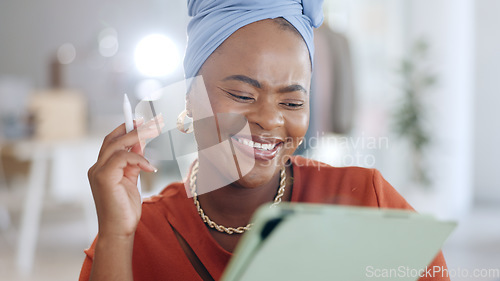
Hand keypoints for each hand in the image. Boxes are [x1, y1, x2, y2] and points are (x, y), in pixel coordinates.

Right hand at [88, 116, 163, 237]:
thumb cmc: (126, 209)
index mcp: (103, 167)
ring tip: (155, 131)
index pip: (112, 140)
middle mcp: (97, 167)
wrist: (120, 231)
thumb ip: (134, 161)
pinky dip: (138, 159)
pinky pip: (122, 158)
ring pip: (116, 144)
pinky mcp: (103, 177)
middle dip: (134, 127)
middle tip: (155, 121)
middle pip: (113, 138)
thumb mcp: (133, 179)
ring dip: (137, 136)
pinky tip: (150, 167)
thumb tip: (141, 142)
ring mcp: (97, 172)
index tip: (142, 119)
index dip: (126, 127)